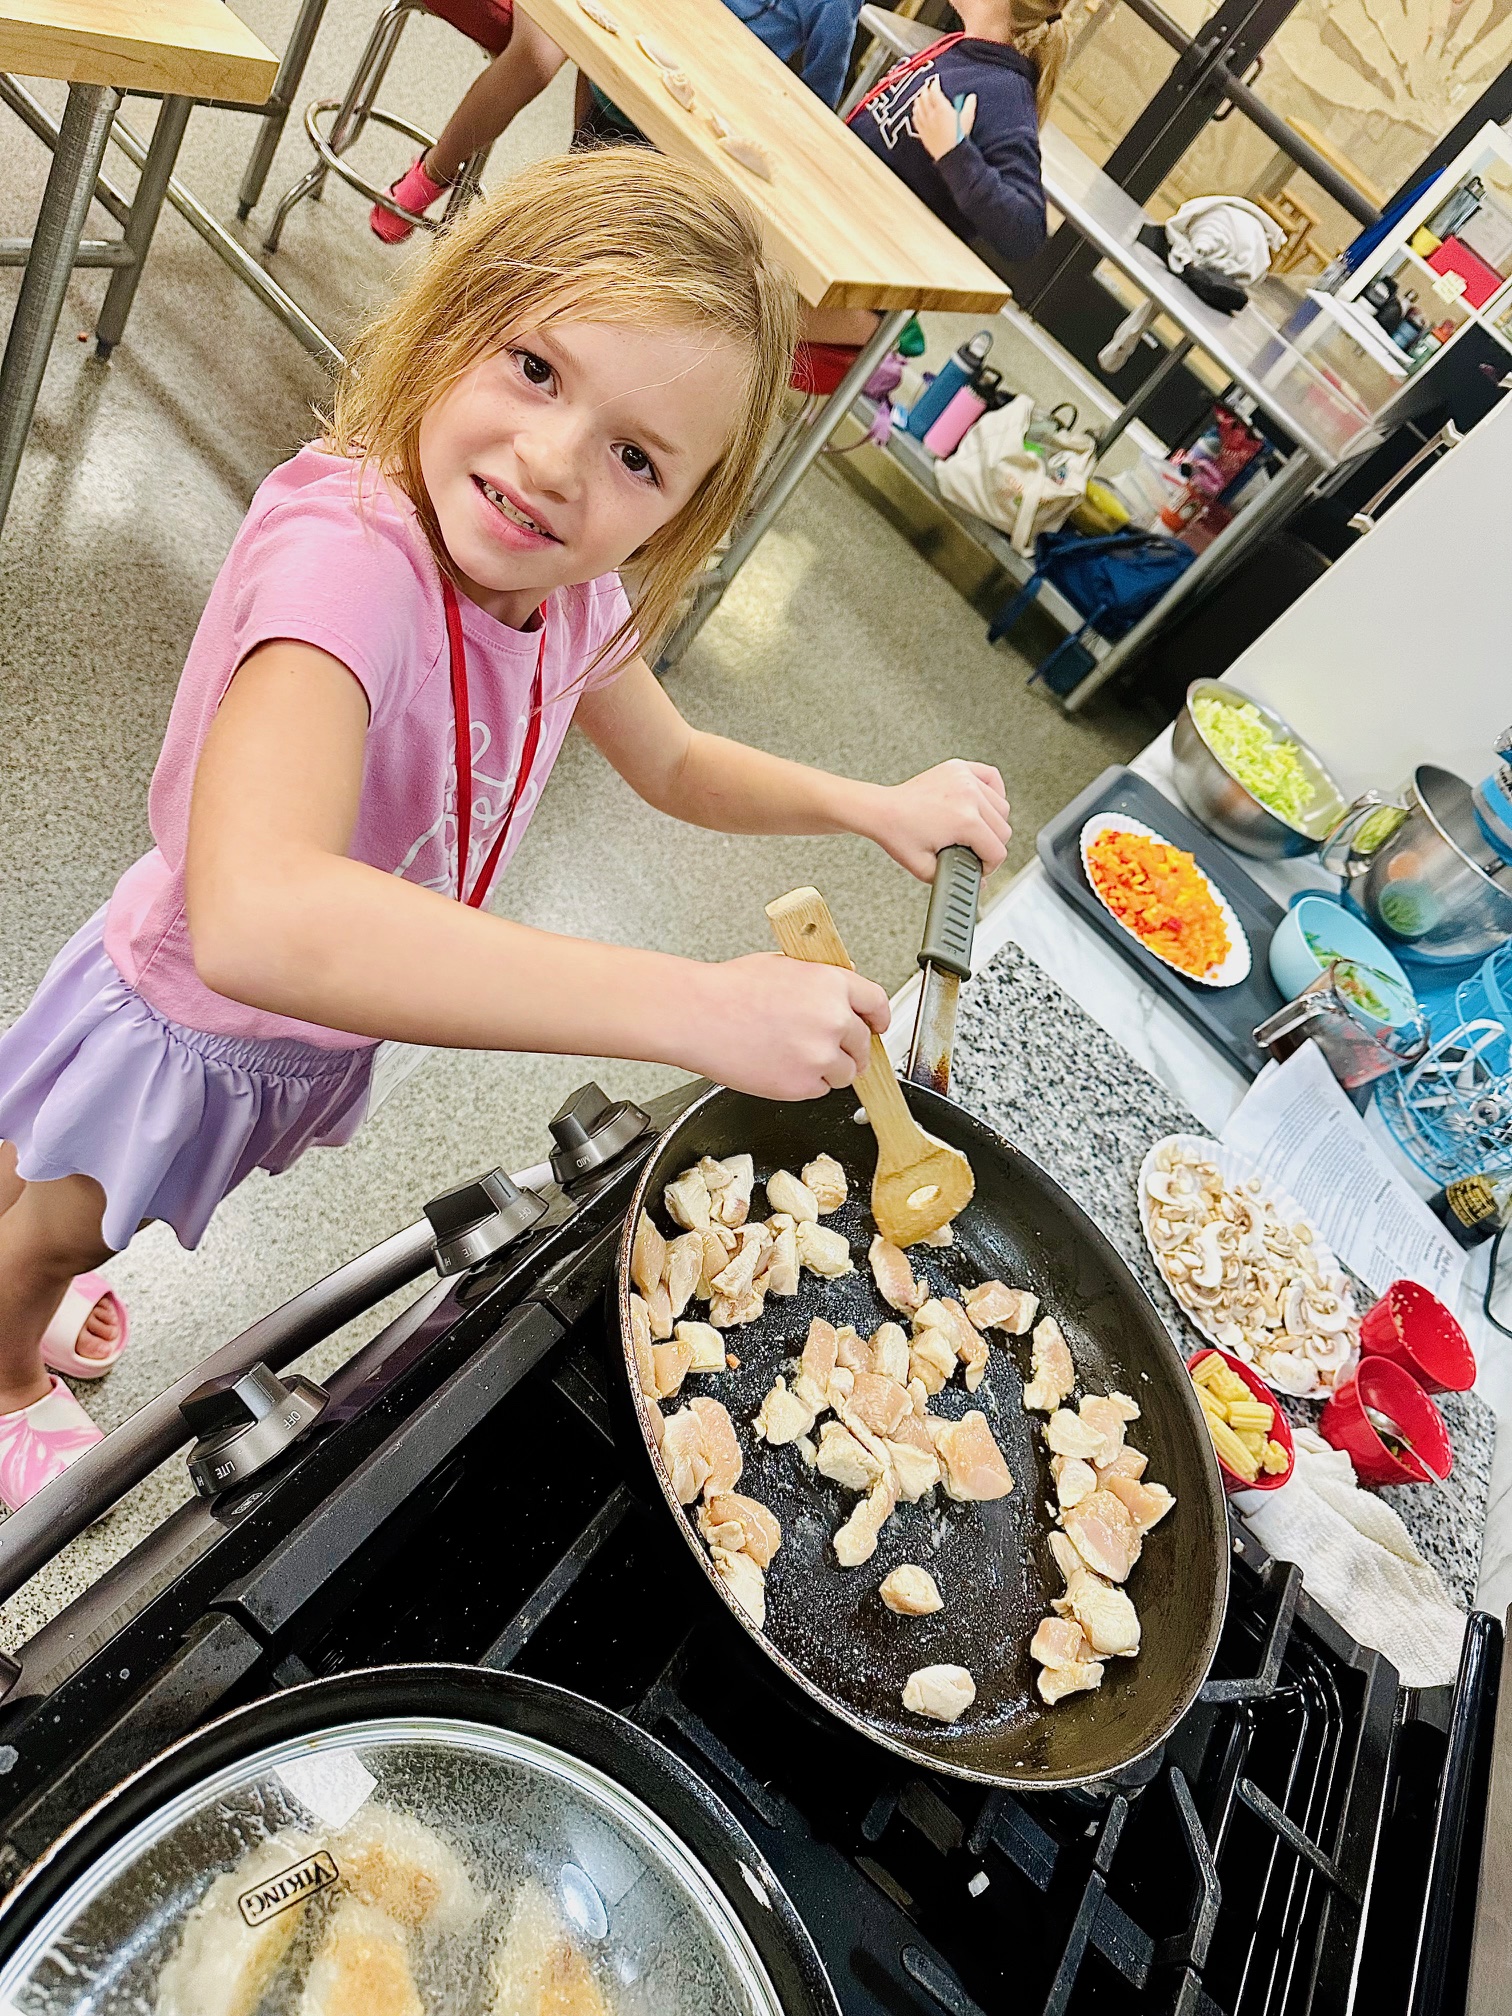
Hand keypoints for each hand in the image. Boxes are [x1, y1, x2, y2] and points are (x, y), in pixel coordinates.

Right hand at [689, 955, 890, 1099]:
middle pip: (863, 1044)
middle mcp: (834, 1019)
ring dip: (828, 1069)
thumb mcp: (784, 966)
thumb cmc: (729, 989)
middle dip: (850, 1048)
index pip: (877, 1003)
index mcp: (832, 984)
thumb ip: (820, 980)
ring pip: (845, 1073)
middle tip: (826, 1047)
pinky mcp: (801, 1084)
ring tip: (793, 1056)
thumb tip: (841, 990)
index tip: (877, 1025)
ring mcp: (820, 1055)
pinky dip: (804, 1083)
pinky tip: (778, 1065)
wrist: (697, 1016)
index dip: (878, 1017)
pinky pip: (818, 1090)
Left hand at [872, 759, 1010, 880]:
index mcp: (964, 820)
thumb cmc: (897, 833)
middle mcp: (968, 796)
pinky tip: (983, 803)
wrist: (881, 810)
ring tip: (974, 830)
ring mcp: (965, 779)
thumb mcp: (924, 868)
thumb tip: (979, 882)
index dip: (989, 866)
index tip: (979, 867)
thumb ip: (955, 878)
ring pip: (1001, 807)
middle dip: (990, 846)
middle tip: (973, 851)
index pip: (997, 851)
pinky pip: (992, 778)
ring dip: (992, 822)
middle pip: (1003, 830)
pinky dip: (993, 792)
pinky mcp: (959, 768)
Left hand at [911, 79, 975, 160]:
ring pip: (919, 108)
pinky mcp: (923, 134)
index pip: (934, 92)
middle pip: (924, 98)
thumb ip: (969, 105)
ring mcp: (926, 124)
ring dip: (919, 100)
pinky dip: (915, 113)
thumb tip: (971, 96)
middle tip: (926, 87)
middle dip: (925, 91)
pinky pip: (916, 120)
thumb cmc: (960, 137)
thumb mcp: (967, 119)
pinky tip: (915, 111)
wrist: (951, 155)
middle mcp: (931, 115)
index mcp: (942, 109)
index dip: (934, 84)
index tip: (935, 81)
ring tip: (920, 96)